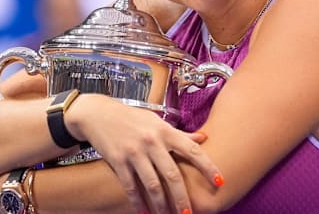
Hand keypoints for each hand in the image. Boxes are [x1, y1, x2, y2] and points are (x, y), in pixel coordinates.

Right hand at [66, 94, 222, 213]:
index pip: (192, 149)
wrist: (98, 113)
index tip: (220, 181)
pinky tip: (145, 213)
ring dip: (162, 205)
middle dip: (182, 198)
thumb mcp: (157, 122)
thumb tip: (203, 137)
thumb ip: (179, 133)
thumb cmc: (132, 118)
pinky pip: (131, 187)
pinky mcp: (118, 161)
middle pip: (172, 174)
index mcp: (165, 130)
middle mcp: (151, 141)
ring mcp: (134, 152)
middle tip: (190, 213)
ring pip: (152, 185)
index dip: (207, 166)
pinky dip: (138, 202)